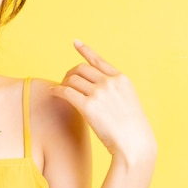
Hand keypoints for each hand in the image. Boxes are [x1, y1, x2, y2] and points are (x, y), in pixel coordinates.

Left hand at [50, 40, 156, 162]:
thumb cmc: (131, 129)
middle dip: (70, 73)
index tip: (75, 43)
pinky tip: (52, 92)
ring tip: (60, 89)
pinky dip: (56, 90)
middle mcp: (110, 82)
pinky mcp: (88, 106)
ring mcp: (99, 93)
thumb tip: (95, 87)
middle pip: (80, 68)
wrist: (134, 144)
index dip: (85, 50)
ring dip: (63, 83)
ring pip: (71, 79)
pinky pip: (65, 92)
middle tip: (65, 81)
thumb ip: (114, 90)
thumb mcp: (128, 101)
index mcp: (121, 79)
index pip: (99, 60)